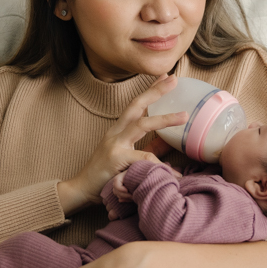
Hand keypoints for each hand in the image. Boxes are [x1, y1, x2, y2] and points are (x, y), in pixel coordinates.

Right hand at [60, 75, 186, 210]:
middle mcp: (116, 132)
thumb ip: (149, 149)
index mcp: (119, 131)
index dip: (151, 91)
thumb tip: (169, 143)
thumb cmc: (106, 175)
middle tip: (174, 79)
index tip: (165, 76)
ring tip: (184, 116)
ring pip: (142, 124)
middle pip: (136, 105)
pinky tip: (174, 172)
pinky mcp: (115, 158)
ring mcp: (114, 144)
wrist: (81, 190)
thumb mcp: (129, 159)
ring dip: (165, 118)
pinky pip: (144, 158)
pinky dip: (160, 164)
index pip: (136, 105)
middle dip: (156, 91)